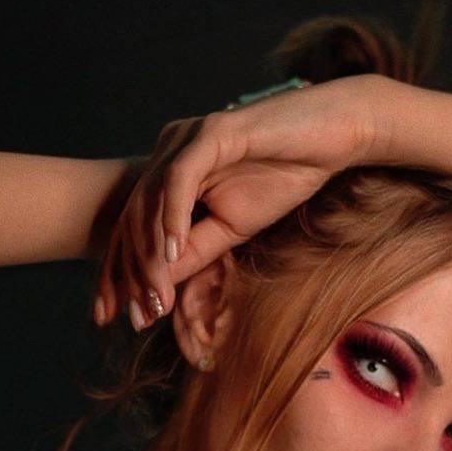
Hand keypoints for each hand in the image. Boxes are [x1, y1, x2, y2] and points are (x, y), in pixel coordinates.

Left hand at [94, 73, 383, 329]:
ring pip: (152, 202)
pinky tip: (171, 252)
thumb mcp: (232, 230)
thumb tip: (160, 288)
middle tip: (134, 319)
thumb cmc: (285, 177)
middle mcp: (169, 149)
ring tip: (155, 298)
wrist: (332, 138)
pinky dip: (173, 216)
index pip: (134, 228)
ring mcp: (187, 137)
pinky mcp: (212, 131)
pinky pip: (181, 177)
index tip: (119, 318)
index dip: (122, 274)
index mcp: (170, 172)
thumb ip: (194, 251)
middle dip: (129, 273)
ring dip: (151, 255)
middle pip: (133, 218)